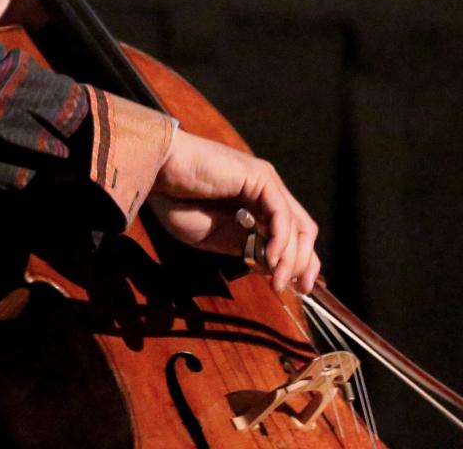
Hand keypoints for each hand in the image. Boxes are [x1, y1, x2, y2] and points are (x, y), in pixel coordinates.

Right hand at [148, 129, 321, 294]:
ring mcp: (266, 182)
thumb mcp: (216, 237)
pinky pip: (281, 214)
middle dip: (304, 263)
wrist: (157, 173)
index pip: (293, 234)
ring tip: (278, 281)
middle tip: (295, 289)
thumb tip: (272, 266)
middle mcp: (268, 191)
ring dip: (291, 259)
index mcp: (258, 204)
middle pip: (303, 230)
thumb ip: (245, 248)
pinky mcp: (260, 177)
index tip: (295, 288)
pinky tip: (271, 259)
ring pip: (296, 226)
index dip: (299, 262)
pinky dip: (281, 240)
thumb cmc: (177, 202)